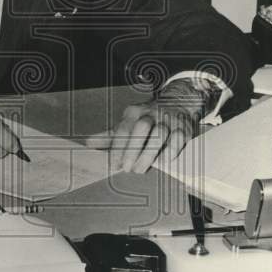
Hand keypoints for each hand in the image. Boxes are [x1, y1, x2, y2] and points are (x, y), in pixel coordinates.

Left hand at [85, 80, 210, 173]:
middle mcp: (151, 113)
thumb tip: (88, 144)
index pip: (123, 128)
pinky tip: (161, 162)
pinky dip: (169, 152)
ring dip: (148, 155)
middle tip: (127, 169)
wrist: (177, 102)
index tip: (114, 164)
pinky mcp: (183, 128)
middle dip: (133, 150)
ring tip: (140, 169)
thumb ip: (110, 135)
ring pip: (159, 135)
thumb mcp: (128, 122)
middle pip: (141, 128)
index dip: (117, 148)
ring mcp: (168, 120)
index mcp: (134, 112)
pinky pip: (177, 140)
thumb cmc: (148, 117)